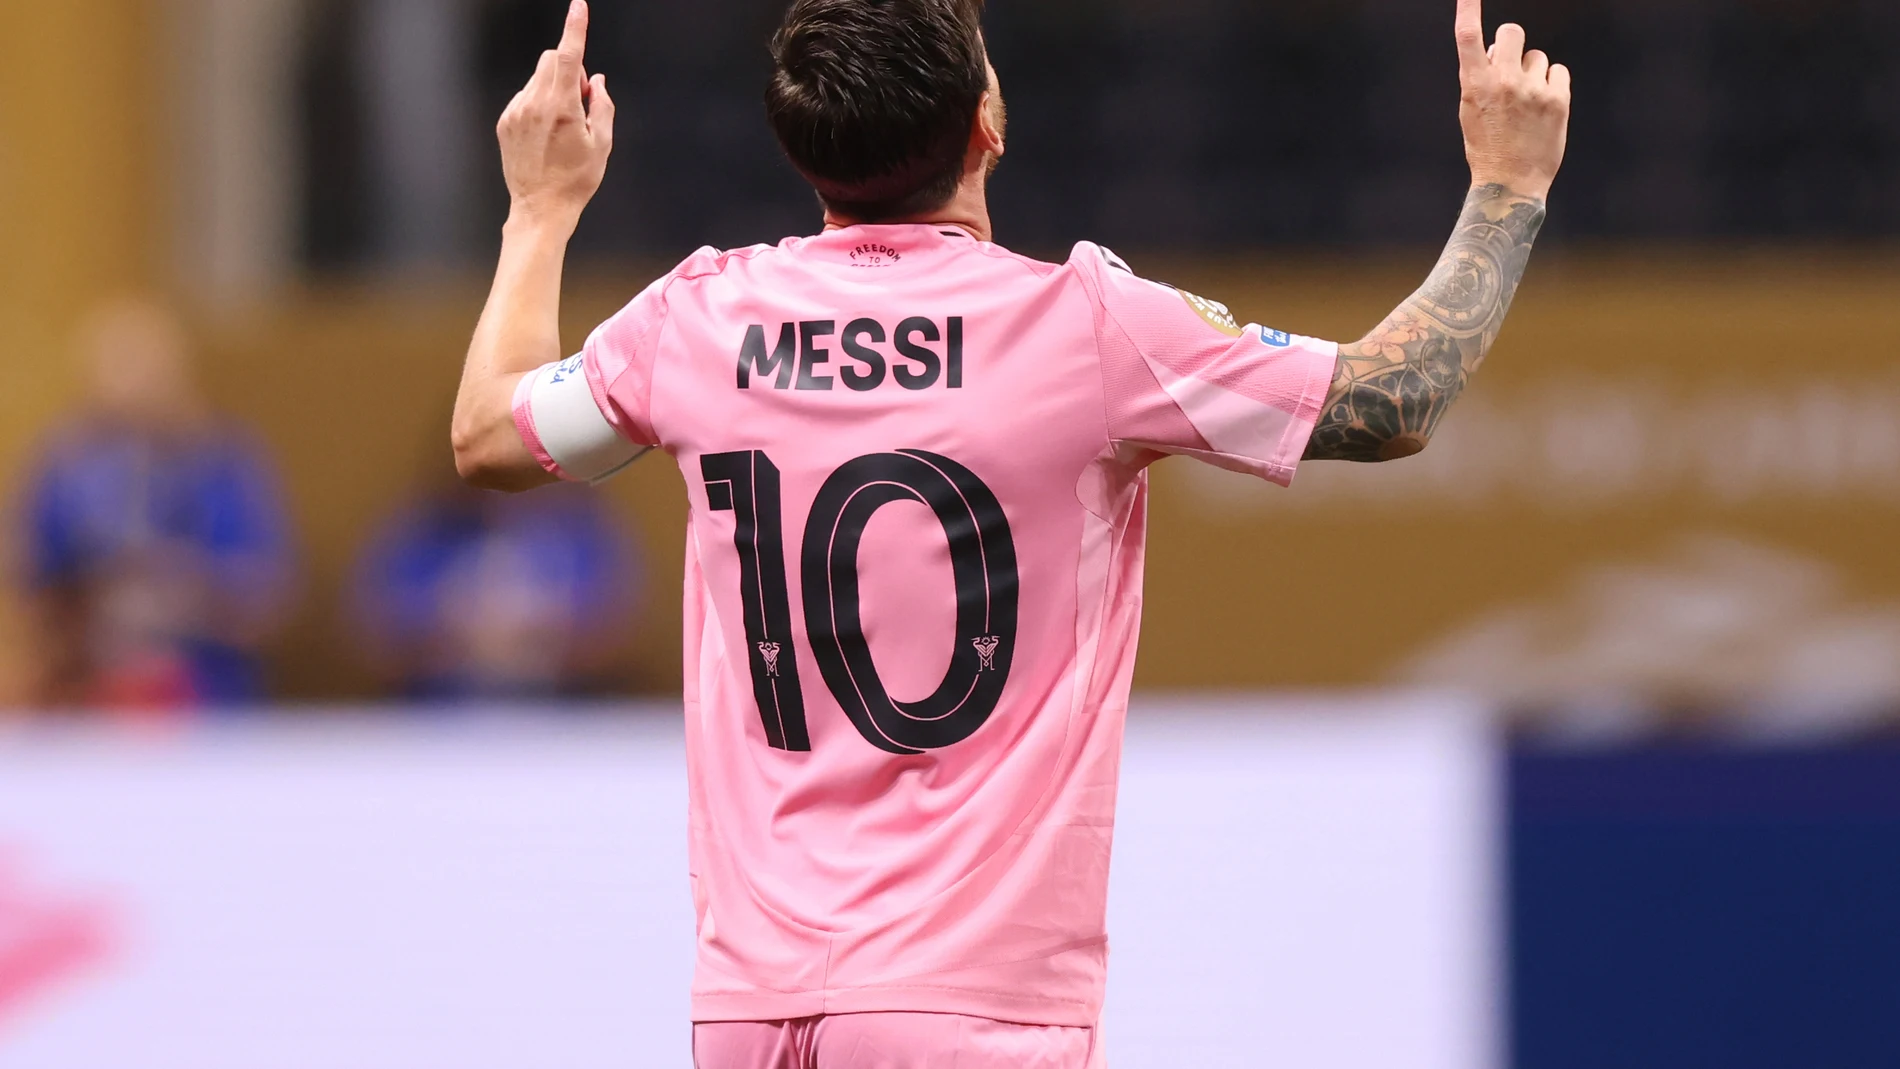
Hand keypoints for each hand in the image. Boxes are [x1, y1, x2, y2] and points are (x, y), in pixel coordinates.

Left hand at [497, 0, 615, 230]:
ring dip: (554, 88)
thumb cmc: (575, 181)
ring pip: (538, 78)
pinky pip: (525, 96)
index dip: (575, 28)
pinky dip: (538, 103)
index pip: (569, 56)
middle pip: (551, 60)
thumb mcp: (602, 145)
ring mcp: (516, 112)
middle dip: (570, 69)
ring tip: (562, 124)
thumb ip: (602, 106)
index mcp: (561, 108)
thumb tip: (597, 83)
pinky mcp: (505, 121)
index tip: (578, 7)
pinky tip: (546, 133)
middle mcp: (534, 104)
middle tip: (581, 100)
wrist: (540, 208)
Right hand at [1455, 0, 1570, 200]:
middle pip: (1511, 33)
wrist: (1511, 184)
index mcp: (1475, 86)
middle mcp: (1504, 82)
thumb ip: (1480, 78)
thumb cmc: (1488, 148)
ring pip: (1536, 57)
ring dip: (1532, 72)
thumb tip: (1494, 51)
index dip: (1468, 10)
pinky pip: (1557, 71)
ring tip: (1527, 102)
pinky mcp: (1558, 100)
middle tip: (1511, 65)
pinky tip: (1543, 106)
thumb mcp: (1471, 112)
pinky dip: (1552, 84)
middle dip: (1510, 43)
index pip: (1468, 38)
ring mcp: (1533, 90)